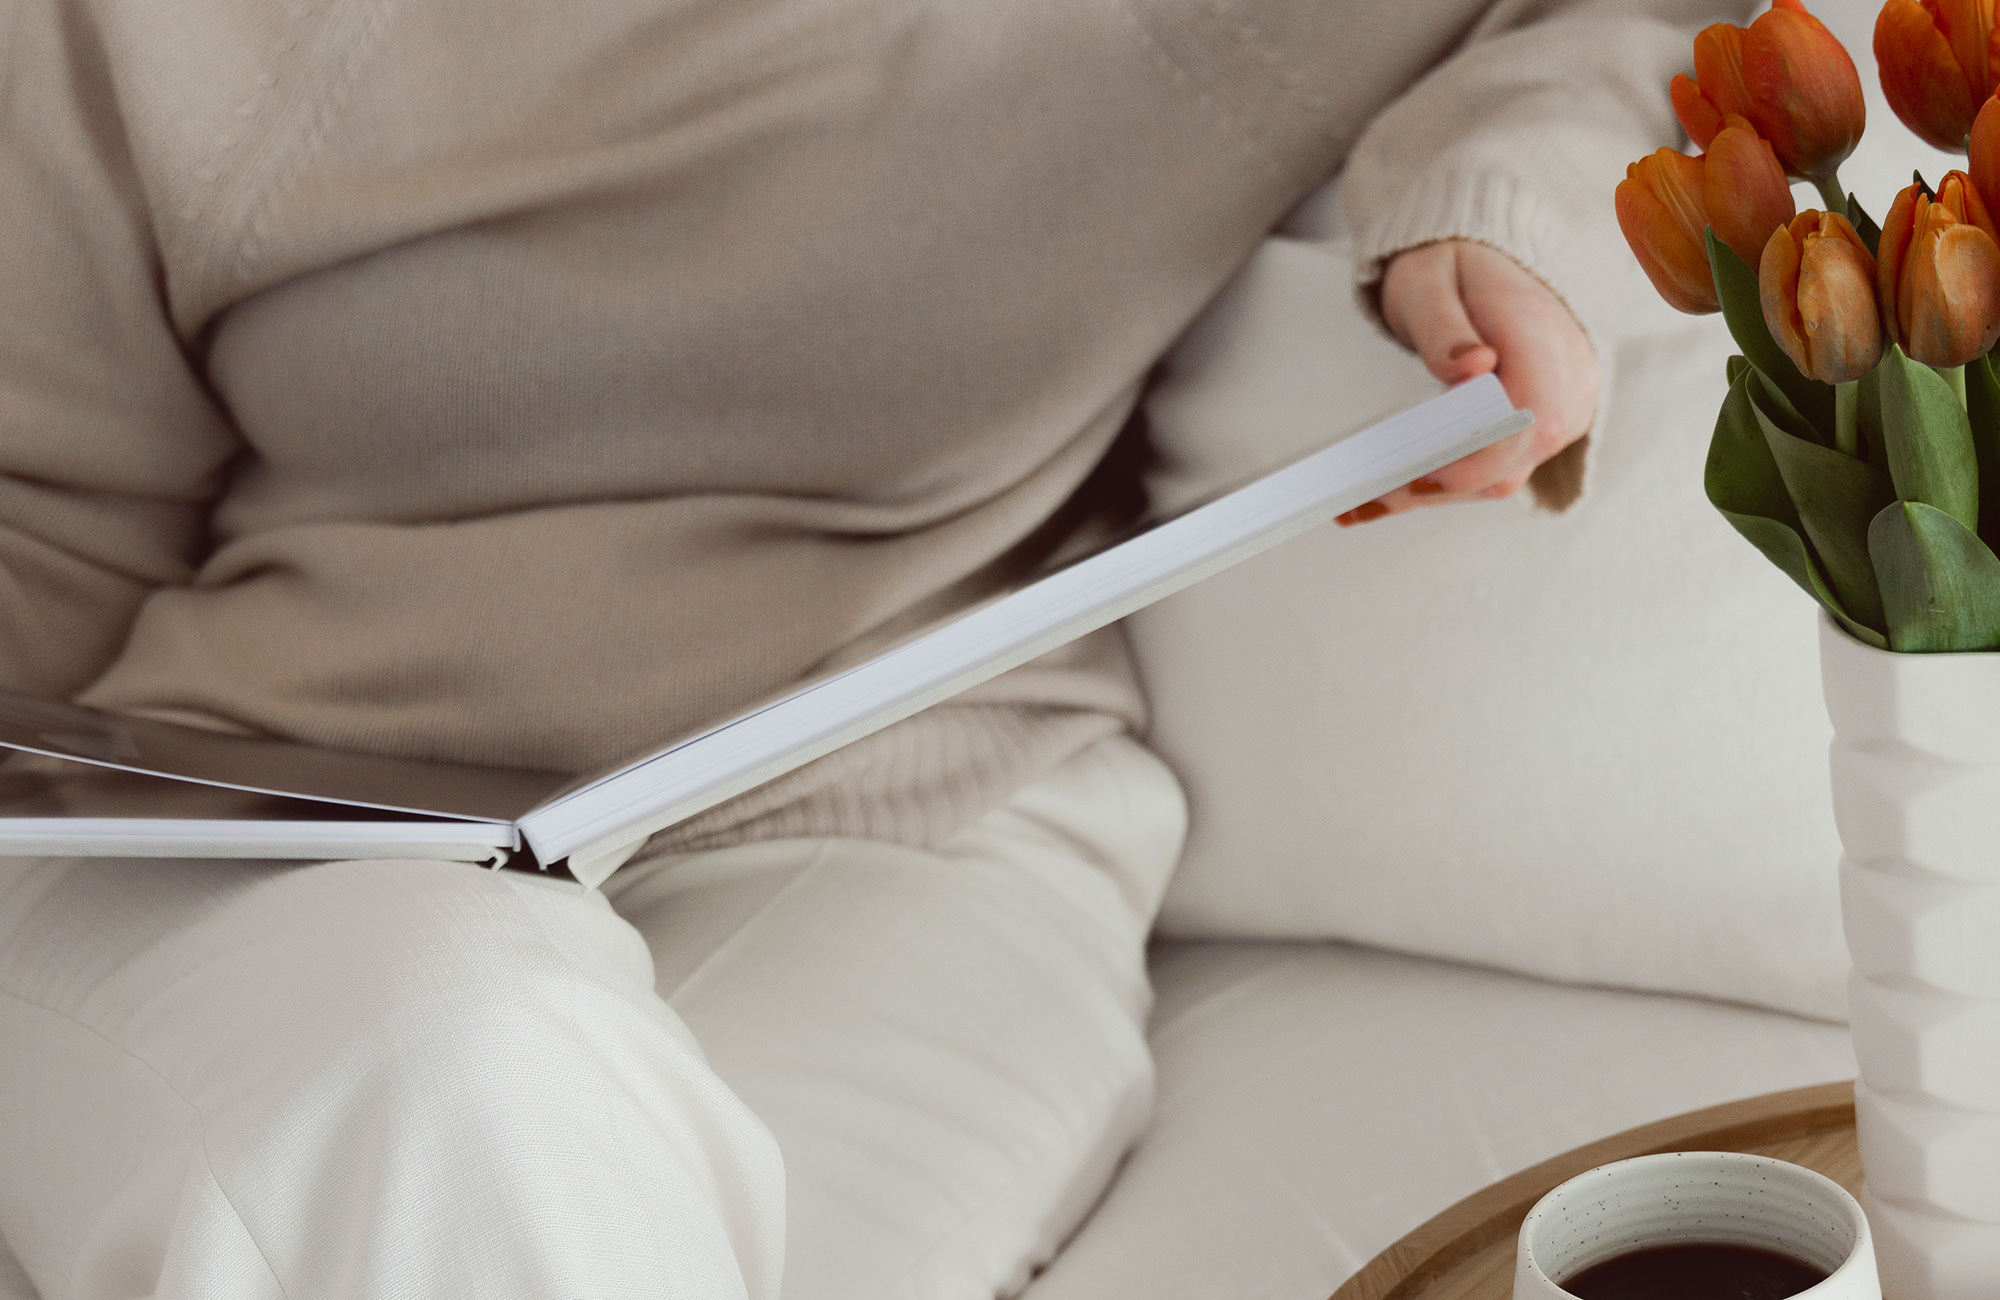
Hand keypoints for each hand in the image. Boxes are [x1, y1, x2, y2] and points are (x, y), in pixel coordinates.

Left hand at [1336, 239, 1599, 524]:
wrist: (1490, 261)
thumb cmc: (1453, 266)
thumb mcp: (1429, 282)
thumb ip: (1445, 328)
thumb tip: (1473, 368)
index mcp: (1541, 333)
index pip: (1533, 413)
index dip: (1481, 455)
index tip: (1419, 472)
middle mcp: (1569, 376)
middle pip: (1517, 457)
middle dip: (1442, 484)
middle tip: (1368, 496)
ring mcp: (1567, 405)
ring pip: (1508, 473)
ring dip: (1437, 493)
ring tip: (1364, 502)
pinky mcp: (1546, 426)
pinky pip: (1502, 468)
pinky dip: (1448, 483)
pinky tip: (1391, 493)